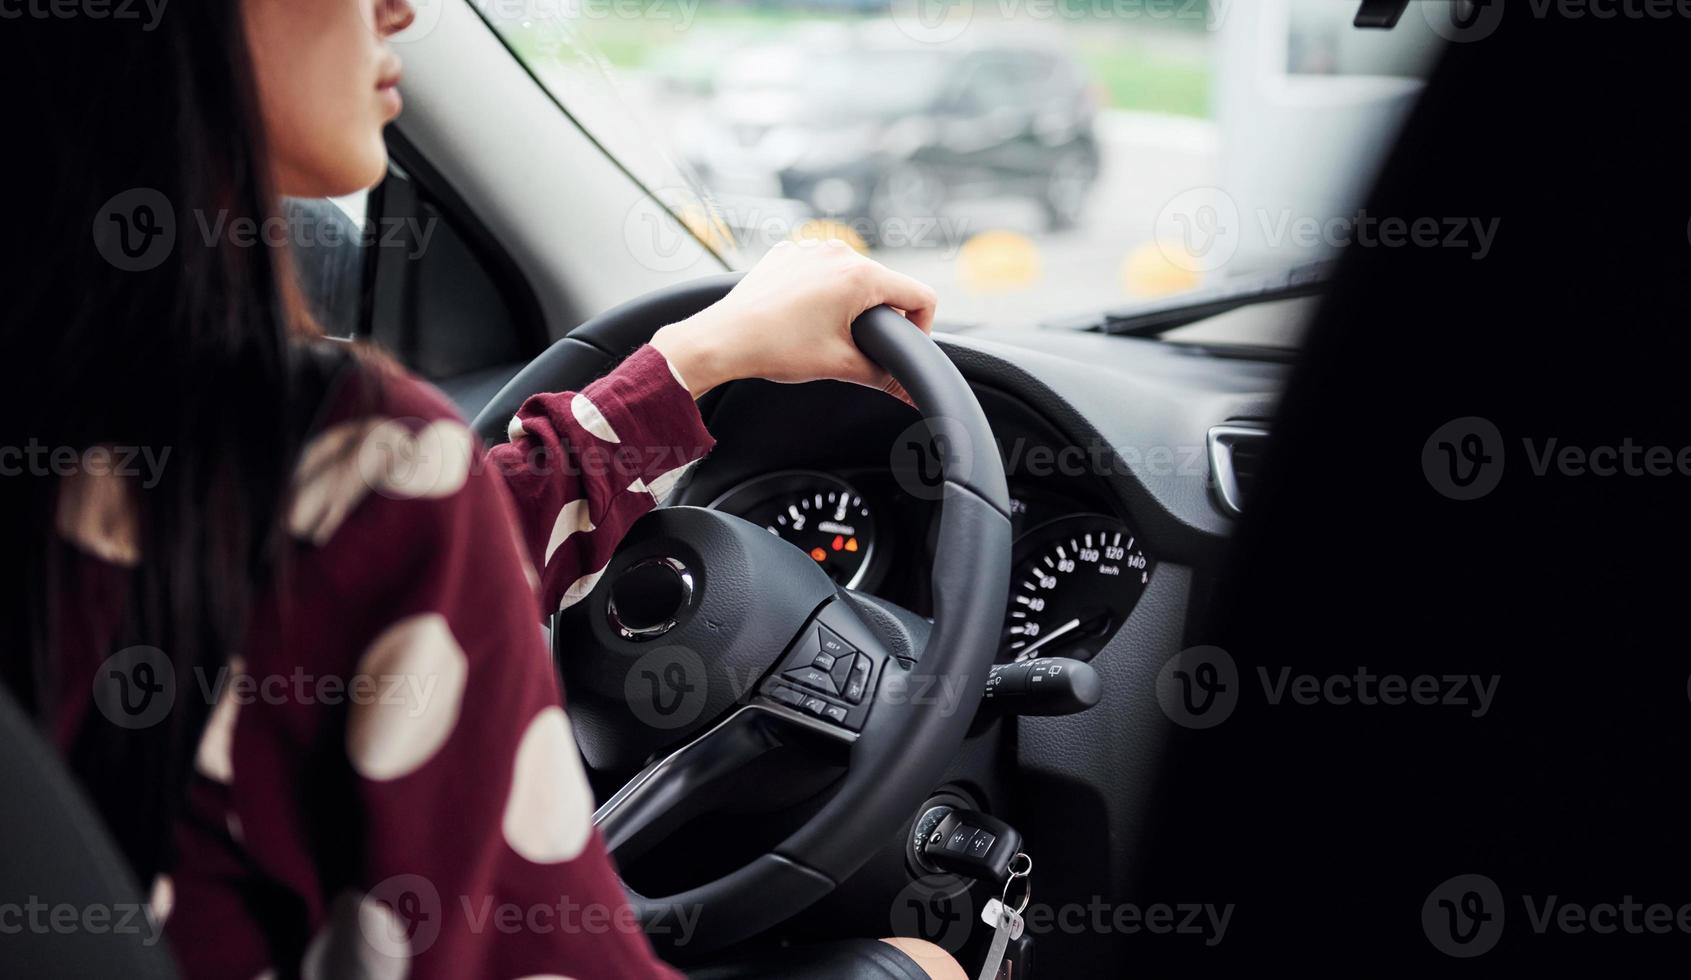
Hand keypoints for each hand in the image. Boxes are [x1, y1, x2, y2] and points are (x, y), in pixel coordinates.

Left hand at [649, 239, 937, 401]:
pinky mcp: (787, 254)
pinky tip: (800, 317)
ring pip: (850, 276)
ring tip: (824, 332)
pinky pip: (819, 270)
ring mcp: (810, 249)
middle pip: (884, 284)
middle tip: (857, 347)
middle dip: (880, 316)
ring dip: (848, 302)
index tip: (902, 347)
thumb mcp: (840, 365)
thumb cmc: (777, 349)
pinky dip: (819, 291)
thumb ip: (884, 376)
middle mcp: (838, 252)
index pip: (920, 295)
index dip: (921, 327)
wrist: (723, 340)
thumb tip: (908, 394)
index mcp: (859, 275)